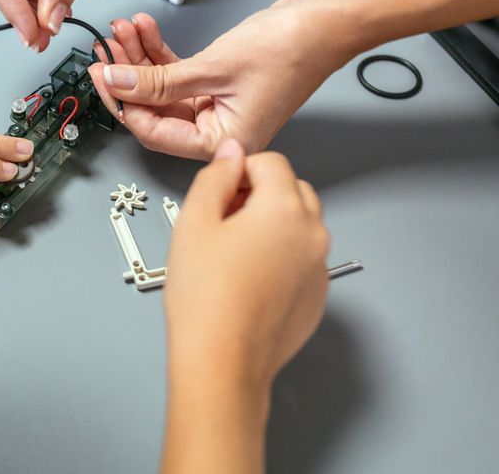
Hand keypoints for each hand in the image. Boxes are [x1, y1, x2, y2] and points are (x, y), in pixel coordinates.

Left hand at [88, 0, 351, 158]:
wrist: (325, 22)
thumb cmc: (292, 50)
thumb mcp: (211, 67)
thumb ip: (158, 81)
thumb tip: (118, 83)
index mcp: (222, 144)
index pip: (155, 133)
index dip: (123, 105)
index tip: (102, 78)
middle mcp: (218, 131)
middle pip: (154, 109)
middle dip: (127, 76)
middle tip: (105, 52)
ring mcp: (216, 107)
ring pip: (162, 88)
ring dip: (140, 59)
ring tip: (123, 31)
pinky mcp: (217, 85)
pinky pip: (177, 74)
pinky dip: (158, 54)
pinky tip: (143, 31)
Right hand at [165, 140, 329, 385]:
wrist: (223, 360)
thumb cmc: (206, 297)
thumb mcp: (194, 222)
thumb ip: (216, 176)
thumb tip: (231, 154)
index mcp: (284, 208)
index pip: (271, 162)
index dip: (239, 171)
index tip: (218, 194)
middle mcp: (313, 234)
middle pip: (292, 190)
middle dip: (260, 195)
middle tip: (222, 222)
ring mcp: (319, 268)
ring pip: (299, 226)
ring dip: (271, 226)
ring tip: (231, 255)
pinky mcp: (317, 297)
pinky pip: (302, 260)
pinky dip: (280, 258)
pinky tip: (246, 281)